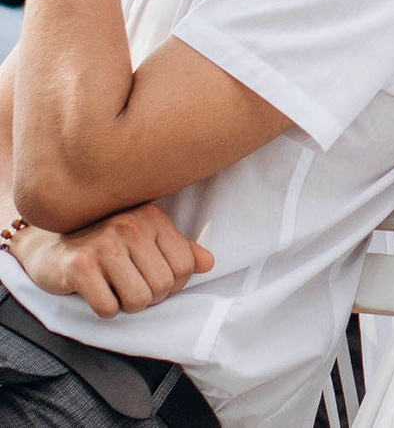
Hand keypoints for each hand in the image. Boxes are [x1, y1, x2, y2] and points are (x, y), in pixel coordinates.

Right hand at [12, 206, 215, 317]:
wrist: (49, 247)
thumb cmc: (105, 246)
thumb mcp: (145, 240)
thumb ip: (180, 249)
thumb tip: (209, 263)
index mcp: (152, 218)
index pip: (186, 265)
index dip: (175, 284)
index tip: (155, 282)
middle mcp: (130, 226)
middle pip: (163, 286)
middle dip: (150, 297)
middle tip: (131, 288)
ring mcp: (104, 245)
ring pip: (139, 300)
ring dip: (127, 305)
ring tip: (115, 290)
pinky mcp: (79, 266)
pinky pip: (108, 307)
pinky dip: (105, 309)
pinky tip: (96, 293)